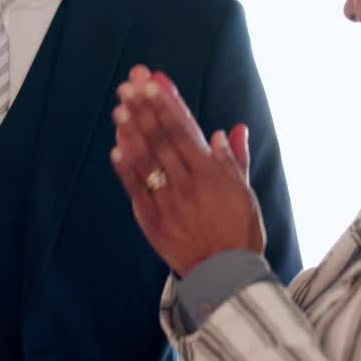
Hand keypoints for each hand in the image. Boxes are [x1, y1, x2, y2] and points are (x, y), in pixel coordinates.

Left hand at [109, 66, 265, 276]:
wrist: (226, 276)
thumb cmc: (239, 232)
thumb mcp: (245, 193)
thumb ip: (233, 160)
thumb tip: (228, 131)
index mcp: (209, 174)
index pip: (183, 131)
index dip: (166, 106)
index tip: (153, 84)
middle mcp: (186, 184)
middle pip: (160, 139)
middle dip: (144, 110)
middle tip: (128, 86)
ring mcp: (166, 202)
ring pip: (145, 160)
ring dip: (131, 132)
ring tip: (119, 108)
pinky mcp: (152, 220)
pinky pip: (135, 190)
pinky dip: (125, 168)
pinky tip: (116, 148)